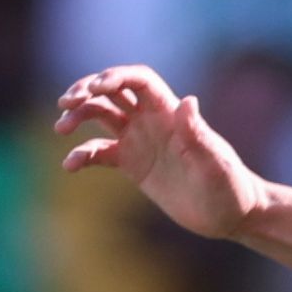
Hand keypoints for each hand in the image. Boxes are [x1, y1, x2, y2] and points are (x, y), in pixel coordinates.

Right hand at [58, 64, 274, 241]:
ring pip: (101, 115)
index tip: (94, 89)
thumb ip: (198, 134)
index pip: (138, 80)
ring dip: (79, 115)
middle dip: (86, 90)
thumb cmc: (229, 187)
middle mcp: (151, 121)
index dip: (114, 77)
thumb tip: (187, 102)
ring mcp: (140, 141)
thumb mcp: (215, 163)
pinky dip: (83, 154)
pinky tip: (70, 165)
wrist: (230, 214)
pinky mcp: (133, 165)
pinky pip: (101, 153)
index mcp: (170, 112)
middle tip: (66, 102)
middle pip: (112, 91)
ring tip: (61, 128)